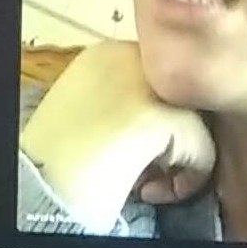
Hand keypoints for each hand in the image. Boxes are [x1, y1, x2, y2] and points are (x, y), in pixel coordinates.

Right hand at [20, 41, 214, 220]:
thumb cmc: (58, 164)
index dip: (156, 125)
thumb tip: (161, 126)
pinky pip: (203, 151)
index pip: (159, 82)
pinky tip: (149, 191)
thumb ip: (123, 108)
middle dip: (173, 141)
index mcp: (103, 56)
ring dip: (179, 162)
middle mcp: (128, 57)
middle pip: (183, 99)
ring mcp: (148, 83)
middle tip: (143, 173)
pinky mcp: (164, 115)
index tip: (131, 156)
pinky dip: (186, 180)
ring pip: (197, 124)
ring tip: (146, 183)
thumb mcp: (88, 118)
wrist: (43, 188)